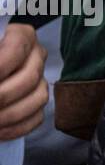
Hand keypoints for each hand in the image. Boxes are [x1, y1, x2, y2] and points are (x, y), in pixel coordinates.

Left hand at [0, 23, 47, 140]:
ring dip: (9, 115)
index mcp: (22, 36)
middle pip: (29, 78)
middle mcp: (36, 57)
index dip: (2, 65)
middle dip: (2, 95)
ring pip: (37, 99)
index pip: (18, 46)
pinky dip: (16, 128)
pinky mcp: (37, 104)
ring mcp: (40, 81)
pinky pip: (36, 118)